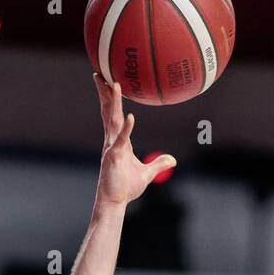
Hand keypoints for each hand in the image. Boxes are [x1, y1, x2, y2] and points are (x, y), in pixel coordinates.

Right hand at [94, 73, 175, 204]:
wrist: (115, 202)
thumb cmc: (126, 187)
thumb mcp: (147, 173)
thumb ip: (159, 164)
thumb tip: (173, 160)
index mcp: (118, 141)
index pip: (113, 115)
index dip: (110, 98)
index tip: (108, 82)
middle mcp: (112, 141)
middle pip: (108, 111)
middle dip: (105, 92)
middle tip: (100, 72)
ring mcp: (112, 148)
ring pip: (113, 120)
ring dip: (114, 102)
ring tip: (115, 84)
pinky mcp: (115, 158)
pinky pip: (122, 141)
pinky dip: (126, 129)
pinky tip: (130, 117)